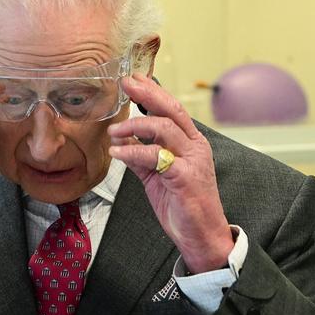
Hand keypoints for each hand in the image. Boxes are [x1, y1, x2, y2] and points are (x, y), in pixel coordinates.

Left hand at [108, 73, 233, 273]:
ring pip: (165, 129)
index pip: (172, 109)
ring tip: (113, 129)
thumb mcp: (157, 176)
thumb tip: (123, 138)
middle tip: (126, 83)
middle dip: (147, 93)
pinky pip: (155, 156)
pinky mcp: (184, 177)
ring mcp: (192, 160)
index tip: (134, 79)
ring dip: (135, 125)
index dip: (153, 91)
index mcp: (191, 143)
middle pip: (172, 110)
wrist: (201, 235)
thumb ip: (143, 156)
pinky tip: (118, 151)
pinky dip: (133, 150)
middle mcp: (195, 146)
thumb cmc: (182, 204)